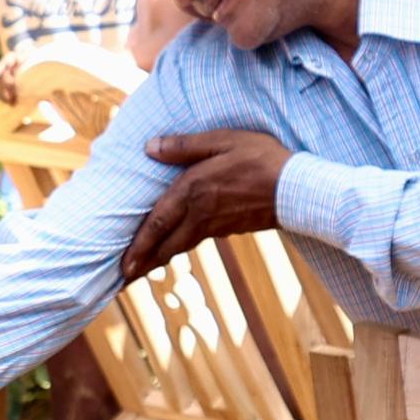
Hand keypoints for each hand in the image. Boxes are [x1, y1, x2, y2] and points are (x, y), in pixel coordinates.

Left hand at [124, 127, 290, 282]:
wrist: (298, 190)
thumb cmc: (262, 159)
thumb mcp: (223, 141)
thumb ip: (185, 146)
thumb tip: (150, 147)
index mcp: (193, 191)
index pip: (158, 222)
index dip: (138, 245)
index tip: (122, 264)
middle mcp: (201, 214)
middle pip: (166, 243)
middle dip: (143, 262)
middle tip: (122, 279)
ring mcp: (217, 225)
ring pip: (181, 246)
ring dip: (159, 259)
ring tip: (142, 269)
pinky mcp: (230, 229)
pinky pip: (198, 240)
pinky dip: (180, 249)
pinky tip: (177, 247)